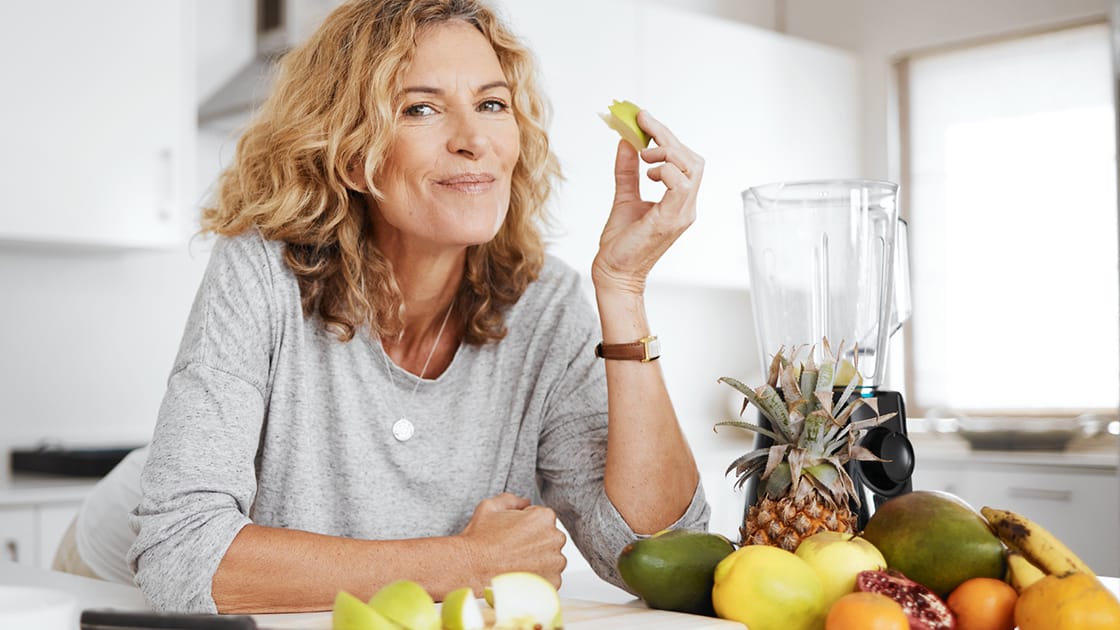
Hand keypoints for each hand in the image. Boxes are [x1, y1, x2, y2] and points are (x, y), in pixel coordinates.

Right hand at [457, 493, 566, 590]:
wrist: (470, 569)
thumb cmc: (479, 541)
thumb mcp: (490, 507)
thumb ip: (511, 499)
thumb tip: (523, 501)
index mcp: (544, 517)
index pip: (542, 518)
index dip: (526, 525)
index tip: (515, 533)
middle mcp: (554, 539)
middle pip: (549, 538)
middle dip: (535, 542)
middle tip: (513, 548)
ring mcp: (555, 562)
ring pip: (551, 558)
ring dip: (538, 560)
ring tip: (515, 562)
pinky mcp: (552, 582)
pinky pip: (549, 577)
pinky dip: (537, 577)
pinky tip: (519, 573)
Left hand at [591, 110, 703, 295]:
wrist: (613, 272)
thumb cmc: (621, 243)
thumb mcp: (624, 197)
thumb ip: (627, 171)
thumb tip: (626, 142)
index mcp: (679, 201)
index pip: (685, 160)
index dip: (667, 136)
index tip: (644, 118)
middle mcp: (686, 206)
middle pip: (692, 159)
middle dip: (668, 137)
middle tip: (643, 124)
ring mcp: (682, 214)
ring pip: (691, 168)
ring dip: (667, 152)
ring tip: (644, 156)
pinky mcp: (671, 220)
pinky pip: (680, 185)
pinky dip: (665, 171)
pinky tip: (647, 173)